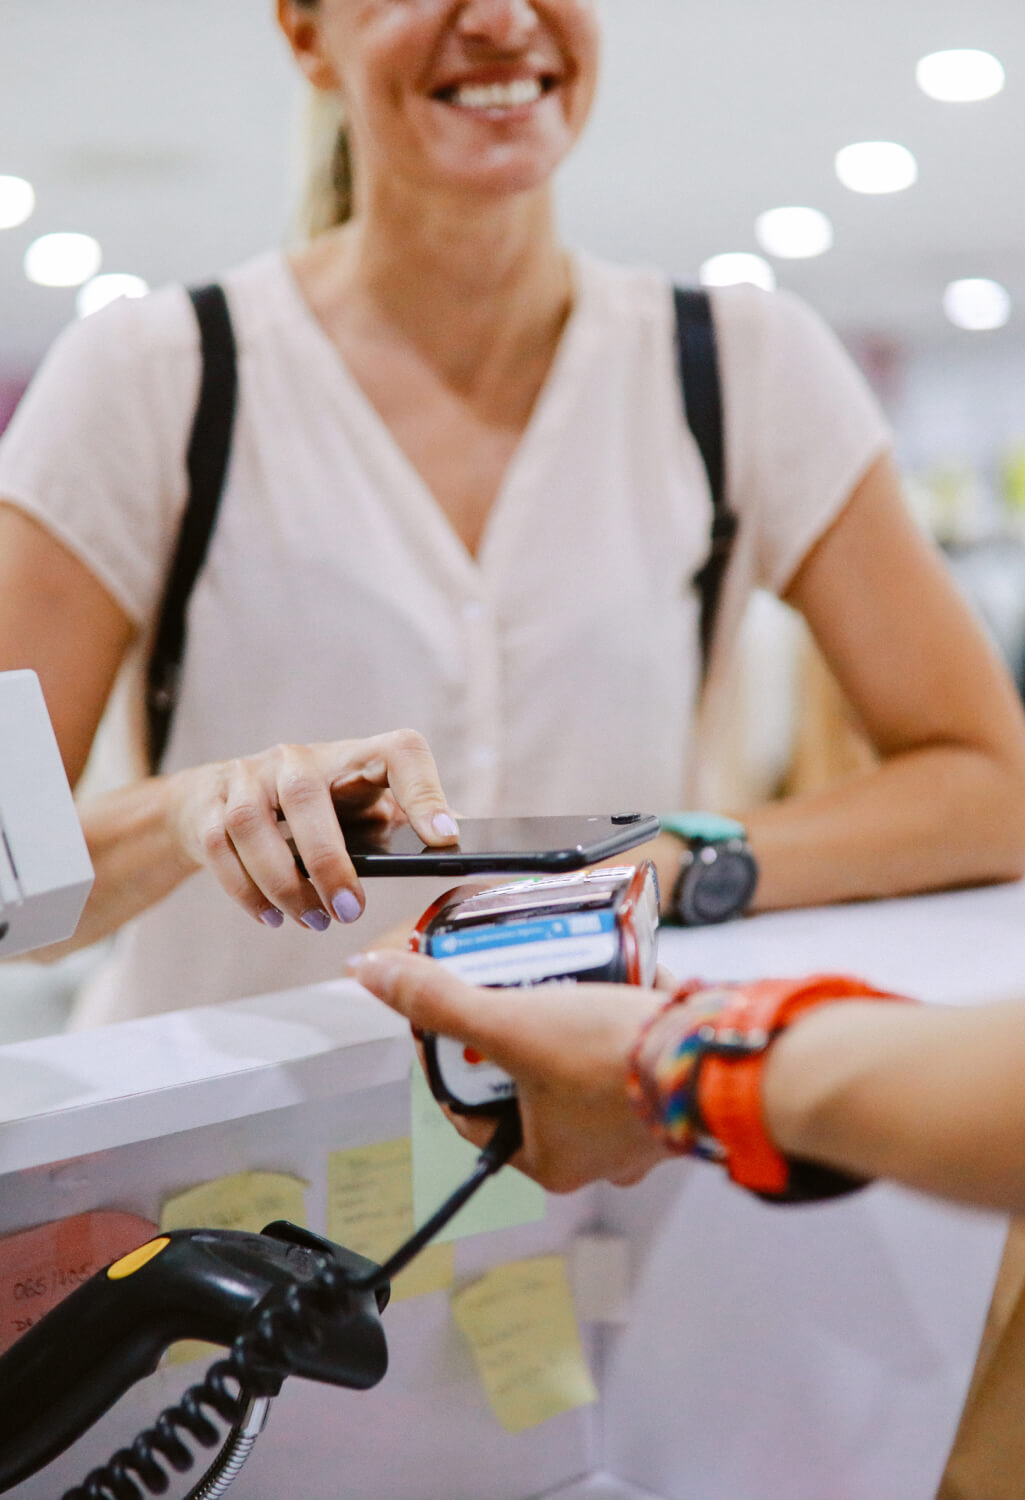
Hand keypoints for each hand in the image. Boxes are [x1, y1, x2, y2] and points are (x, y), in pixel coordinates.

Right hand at [166, 729, 457, 930]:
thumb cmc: (310, 809)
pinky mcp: (211, 805)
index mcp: (351, 757)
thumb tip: (455, 846)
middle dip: (328, 860)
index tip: (444, 838)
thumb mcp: (360, 806)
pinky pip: (221, 847)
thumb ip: (402, 822)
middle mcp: (296, 759)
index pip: (397, 752)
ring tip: (313, 920)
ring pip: (252, 823)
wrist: (216, 797)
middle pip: (305, 795)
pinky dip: (246, 890)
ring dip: (282, 882)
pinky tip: (273, 916)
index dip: (423, 791)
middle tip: (350, 910)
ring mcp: (247, 778)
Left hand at [347, 951, 672, 1192]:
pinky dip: (616, 1024)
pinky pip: (627, 1056)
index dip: (453, 1060)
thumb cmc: (613, 1061)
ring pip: (579, 1069)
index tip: (454, 1019)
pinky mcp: (669, 1091)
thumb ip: (441, 1002)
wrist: (714, 1057)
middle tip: (514, 993)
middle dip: (519, 1038)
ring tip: (561, 985)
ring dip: (568, 1028)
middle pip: (528, 1086)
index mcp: (548, 1160)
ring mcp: (638, 1127)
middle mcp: (595, 1155)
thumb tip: (372, 975)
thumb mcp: (512, 1023)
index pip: (471, 1111)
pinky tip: (614, 989)